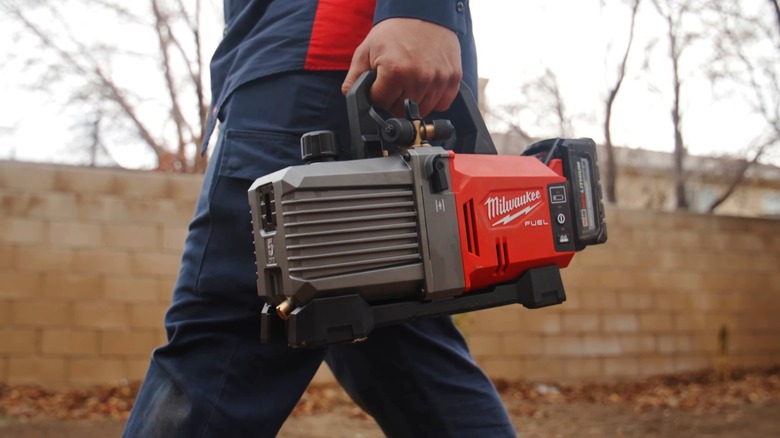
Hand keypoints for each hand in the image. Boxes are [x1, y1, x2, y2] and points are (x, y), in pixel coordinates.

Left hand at [341, 18, 461, 116]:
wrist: (424, 12)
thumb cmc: (395, 31)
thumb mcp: (366, 50)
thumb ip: (355, 77)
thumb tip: (350, 96)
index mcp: (395, 71)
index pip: (380, 104)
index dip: (377, 97)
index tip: (379, 87)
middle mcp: (419, 78)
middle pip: (401, 111)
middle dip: (394, 101)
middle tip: (394, 83)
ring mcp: (438, 80)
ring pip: (422, 111)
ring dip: (413, 102)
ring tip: (409, 81)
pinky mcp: (453, 79)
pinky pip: (442, 105)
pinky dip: (433, 100)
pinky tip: (426, 84)